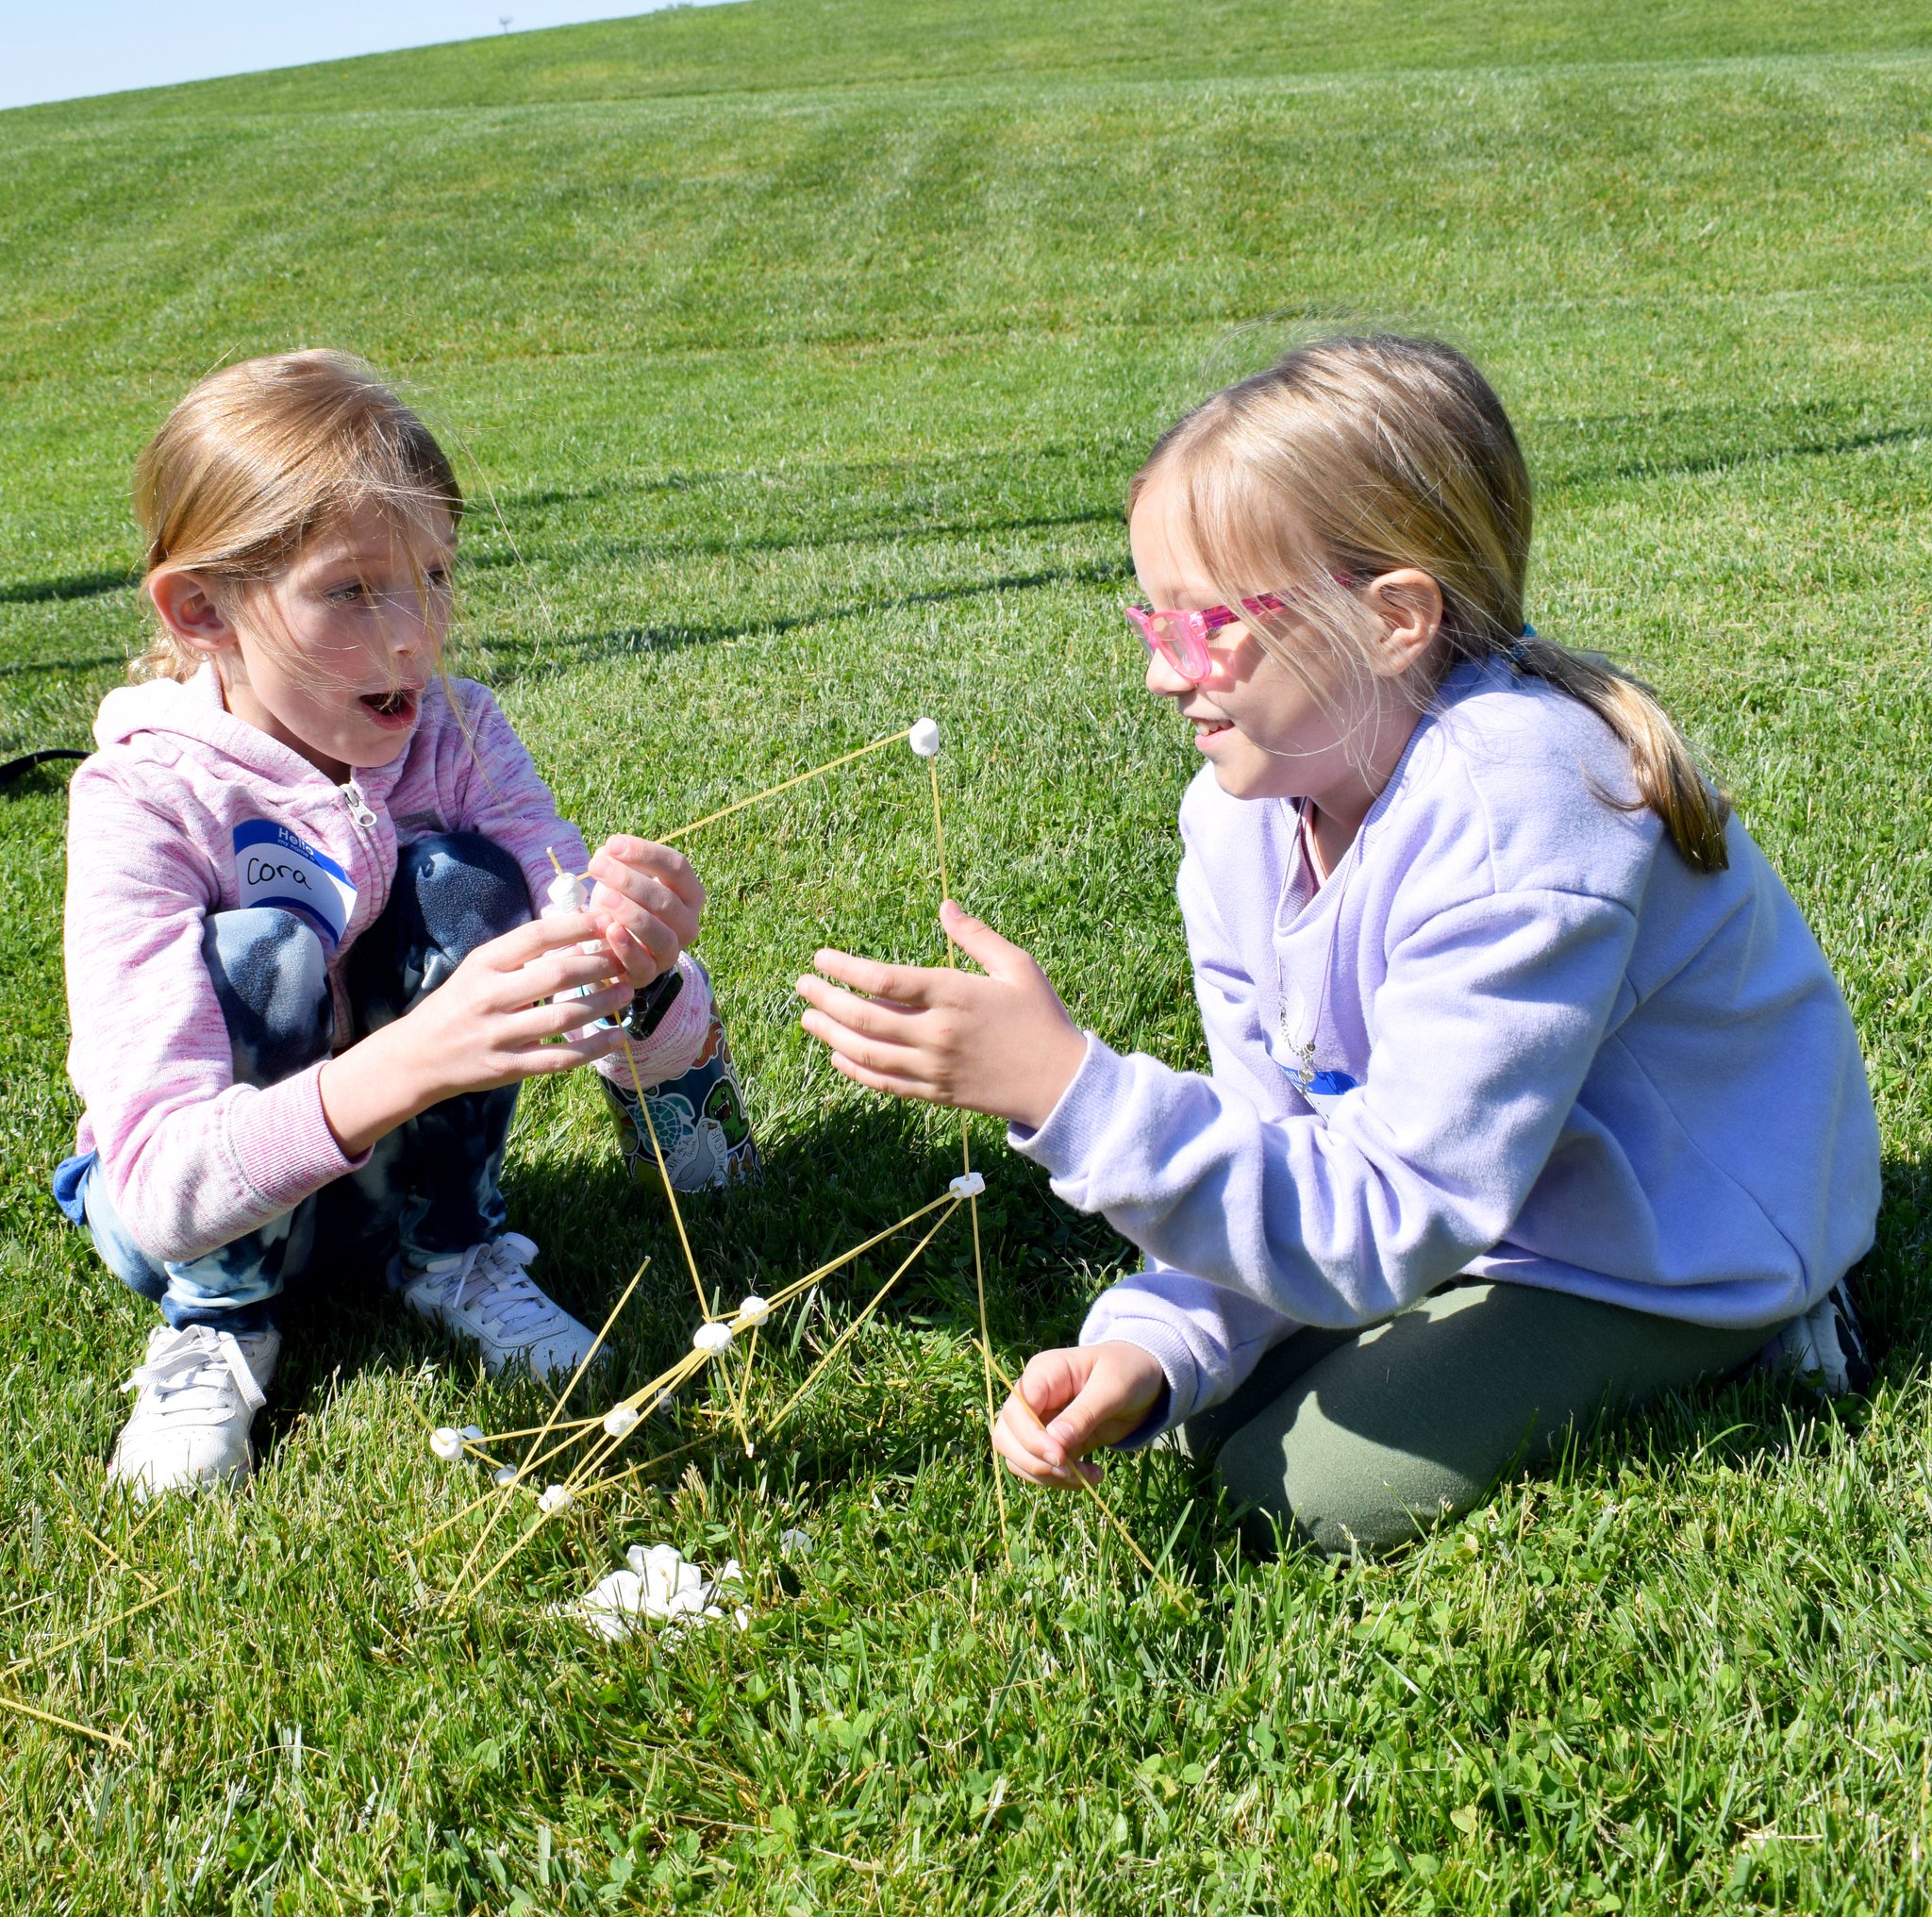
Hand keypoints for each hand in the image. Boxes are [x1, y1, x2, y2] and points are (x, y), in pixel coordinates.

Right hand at [319, 913, 631, 1155]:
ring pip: (563, 1017)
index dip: (577, 926)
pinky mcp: (507, 1068)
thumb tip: (577, 936)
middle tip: (624, 961)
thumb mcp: (477, 970)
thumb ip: (520, 954)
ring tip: (625, 993)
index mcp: (483, 964)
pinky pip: (560, 1058)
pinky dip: (594, 1049)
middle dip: (599, 965)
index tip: (607, 921)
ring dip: (602, 1004)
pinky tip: (617, 1037)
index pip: (536, 936)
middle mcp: (489, 997)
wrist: (416, 1057)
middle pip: (556, 974)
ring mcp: (498, 1035)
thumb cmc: (457, 1005)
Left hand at [586, 835, 706, 986]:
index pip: (677, 867)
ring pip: (662, 934)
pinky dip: (627, 947)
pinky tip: (610, 929)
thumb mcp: (622, 880)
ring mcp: (672, 951)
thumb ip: (619, 863)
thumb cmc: (622, 905)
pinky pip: (644, 964)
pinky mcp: (650, 974)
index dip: (646, 853)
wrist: (613, 947)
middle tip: (597, 865)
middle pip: (667, 900)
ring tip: (604, 897)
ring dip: (633, 914)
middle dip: (629, 880)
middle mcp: (688, 923)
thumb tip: (607, 852)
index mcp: (689, 893)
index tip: (612, 843)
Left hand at [795, 901, 1086, 1128]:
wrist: (1061, 1083)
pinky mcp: (936, 1094)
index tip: (821, 957)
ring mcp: (935, 1068)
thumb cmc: (1041, 1018)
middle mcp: (939, 1033)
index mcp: (956, 995)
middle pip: (866, 1018)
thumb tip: (945, 906)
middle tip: (803, 985)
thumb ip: (976, 937)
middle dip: (826, 1000)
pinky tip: (838, 1056)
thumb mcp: (1017, 967)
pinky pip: (885, 1083)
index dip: (845, 968)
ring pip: (868, 1053)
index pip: (885, 980)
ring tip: (808, 1018)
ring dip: (831, 1035)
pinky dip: (856, 1070)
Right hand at [992, 1343, 1168, 1487]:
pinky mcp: (1054, 1443)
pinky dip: (1061, 1480)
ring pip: (1019, 1458)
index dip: (1030, 1438)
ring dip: (1048, 1476)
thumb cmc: (1129, 1371)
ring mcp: (1041, 1422)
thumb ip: (1084, 1413)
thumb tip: (1055, 1443)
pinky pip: (1041, 1468)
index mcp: (1044, 1373)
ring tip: (1088, 1477)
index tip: (1061, 1458)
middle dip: (1034, 1462)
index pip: (1016, 1409)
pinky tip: (1093, 1475)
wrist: (1147, 1380)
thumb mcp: (1113, 1387)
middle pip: (1006, 1437)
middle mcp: (1035, 1399)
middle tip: (1071, 1472)